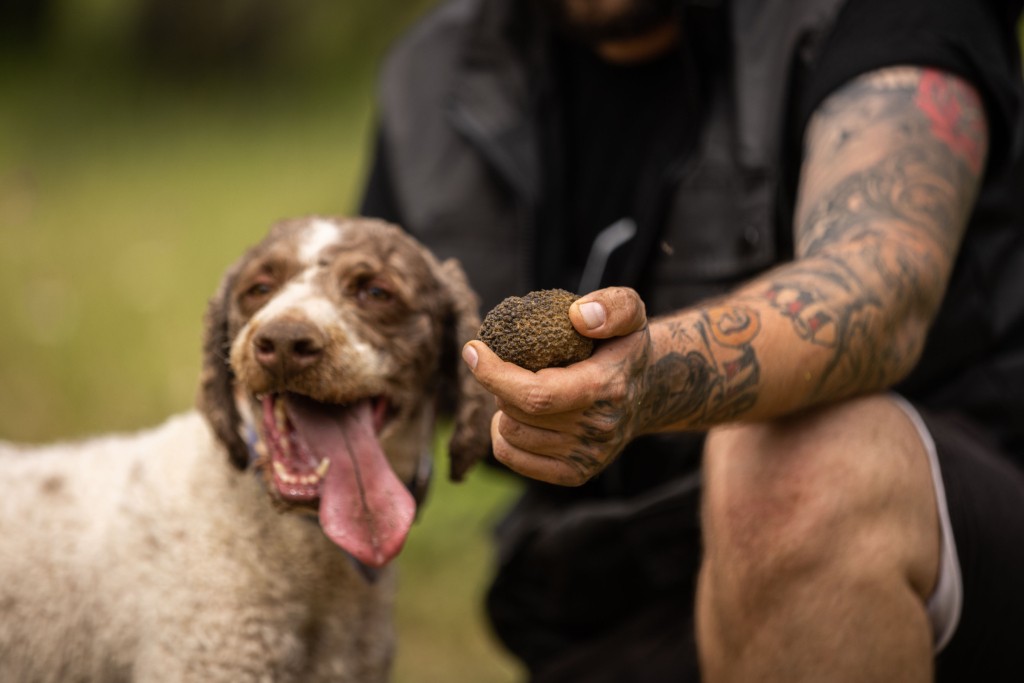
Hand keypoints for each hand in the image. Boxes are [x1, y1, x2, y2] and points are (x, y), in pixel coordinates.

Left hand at [462, 287, 649, 485]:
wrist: (649, 393)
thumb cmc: (624, 346)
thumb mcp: (631, 311)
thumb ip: (613, 306)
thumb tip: (579, 317)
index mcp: (606, 387)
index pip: (537, 395)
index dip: (495, 375)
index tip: (474, 349)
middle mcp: (598, 428)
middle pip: (517, 411)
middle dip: (501, 383)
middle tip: (512, 365)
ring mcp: (588, 456)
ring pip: (510, 434)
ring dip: (503, 408)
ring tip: (518, 389)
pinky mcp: (575, 473)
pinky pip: (512, 457)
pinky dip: (503, 435)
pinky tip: (516, 416)